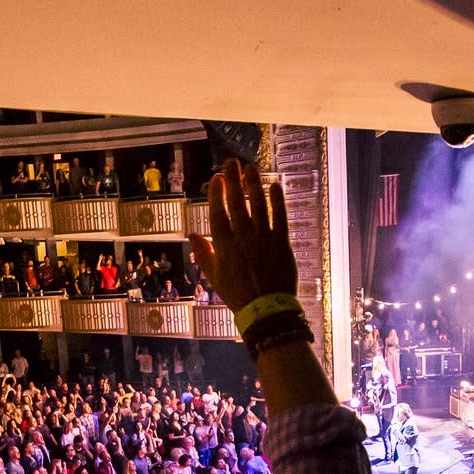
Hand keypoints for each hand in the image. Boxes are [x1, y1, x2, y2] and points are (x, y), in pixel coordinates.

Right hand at [188, 158, 297, 312]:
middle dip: (234, 180)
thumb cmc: (237, 294)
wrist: (265, 310)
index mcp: (224, 246)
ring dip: (254, 184)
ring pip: (258, 205)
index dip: (217, 193)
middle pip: (237, 203)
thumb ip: (203, 253)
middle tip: (232, 163)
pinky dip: (277, 201)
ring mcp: (264, 238)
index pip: (218, 212)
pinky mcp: (282, 242)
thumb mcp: (214, 276)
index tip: (217, 178)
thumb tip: (192, 234)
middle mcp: (243, 238)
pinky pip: (280, 217)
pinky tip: (275, 185)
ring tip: (251, 168)